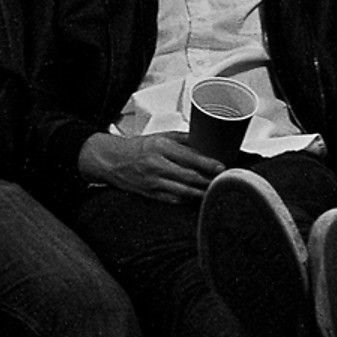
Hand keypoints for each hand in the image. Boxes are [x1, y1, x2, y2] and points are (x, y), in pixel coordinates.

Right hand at [78, 132, 222, 203]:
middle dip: (209, 180)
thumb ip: (183, 139)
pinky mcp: (151, 194)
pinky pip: (174, 199)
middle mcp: (157, 165)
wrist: (112, 161)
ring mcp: (154, 182)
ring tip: (214, 191)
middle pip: (190, 177)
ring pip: (184, 191)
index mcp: (161, 147)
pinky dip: (188, 200)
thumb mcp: (160, 137)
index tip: (222, 167)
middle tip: (223, 181)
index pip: (190, 157)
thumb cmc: (137, 148)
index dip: (208, 164)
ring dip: (201, 193)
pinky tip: (197, 198)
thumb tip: (206, 141)